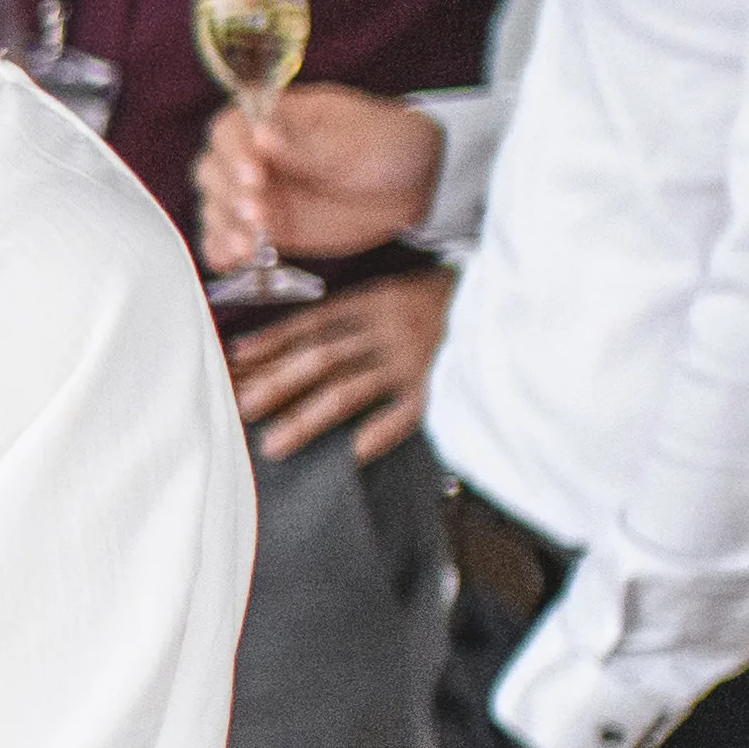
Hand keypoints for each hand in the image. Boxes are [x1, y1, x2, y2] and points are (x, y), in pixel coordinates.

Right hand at [191, 79, 439, 279]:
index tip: (256, 175)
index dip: (234, 152)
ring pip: (216, 208)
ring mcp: (259, 194)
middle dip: (228, 196)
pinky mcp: (268, 228)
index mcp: (274, 119)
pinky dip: (224, 251)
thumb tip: (261, 136)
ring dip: (225, 228)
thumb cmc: (386, 145)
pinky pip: (230, 239)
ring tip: (249, 247)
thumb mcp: (355, 143)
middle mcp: (256, 155)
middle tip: (258, 215)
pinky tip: (232, 261)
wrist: (416, 184)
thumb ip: (308, 146)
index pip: (230, 129)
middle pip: (213, 171)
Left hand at [225, 262, 451, 464]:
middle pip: (319, 359)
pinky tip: (354, 453)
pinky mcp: (441, 386)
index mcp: (374, 303)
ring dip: (307, 419)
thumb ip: (359, 317)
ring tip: (273, 444)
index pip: (311, 325)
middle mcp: (386, 330)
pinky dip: (381, 431)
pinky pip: (407, 413)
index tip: (235, 359)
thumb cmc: (448, 300)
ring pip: (348, 392)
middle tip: (239, 409)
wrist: (514, 297)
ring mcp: (412, 360)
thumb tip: (304, 342)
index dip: (271, 343)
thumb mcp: (400, 294)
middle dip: (275, 385)